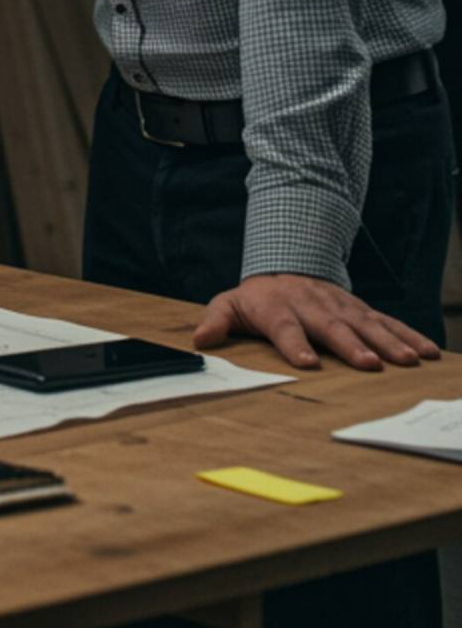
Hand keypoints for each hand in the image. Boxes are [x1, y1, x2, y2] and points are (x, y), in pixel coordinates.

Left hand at [195, 273, 442, 372]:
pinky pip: (388, 321)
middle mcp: (313, 306)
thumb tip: (199, 340)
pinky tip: (428, 350)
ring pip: (367, 324)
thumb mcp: (230, 303)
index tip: (307, 363)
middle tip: (369, 365)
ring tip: (408, 361)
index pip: (286, 328)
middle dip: (351, 346)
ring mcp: (341, 307)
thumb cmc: (258, 296)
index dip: (295, 344)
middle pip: (333, 327)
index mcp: (279, 308)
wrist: (287, 261)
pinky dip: (409, 334)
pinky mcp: (361, 309)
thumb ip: (217, 321)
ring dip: (388, 342)